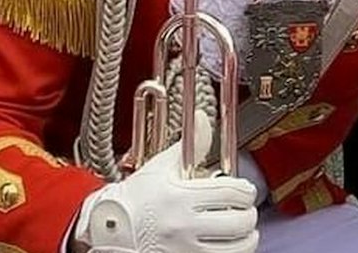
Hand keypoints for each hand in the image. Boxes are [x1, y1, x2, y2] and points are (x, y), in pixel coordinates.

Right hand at [71, 111, 256, 252]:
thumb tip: (202, 118)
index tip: (245, 191)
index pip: (231, 193)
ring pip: (236, 247)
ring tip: (241, 230)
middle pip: (239, 222)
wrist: (110, 231)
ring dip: (246, 237)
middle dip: (247, 214)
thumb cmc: (136, 199)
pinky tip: (227, 244)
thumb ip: (189, 145)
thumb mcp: (161, 167)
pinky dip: (232, 252)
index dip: (245, 191)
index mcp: (180, 197)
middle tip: (244, 210)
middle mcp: (184, 226)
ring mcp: (185, 249)